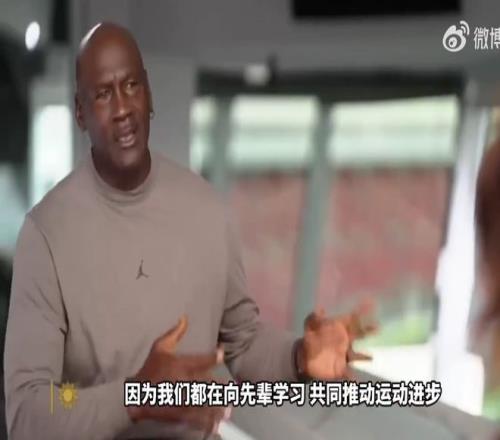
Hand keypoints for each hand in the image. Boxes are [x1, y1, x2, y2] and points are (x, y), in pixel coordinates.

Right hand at [127, 315, 229, 435]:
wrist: (134, 394)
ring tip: (228, 410)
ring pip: (201, 403)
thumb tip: (185, 317)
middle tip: (231, 389)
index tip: (222, 353)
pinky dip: (205, 422)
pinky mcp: (177, 413)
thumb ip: (174, 333)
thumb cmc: (149, 368)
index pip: (198, 359)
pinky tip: (216, 425)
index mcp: (179, 364)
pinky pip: (194, 418)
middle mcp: (181, 381)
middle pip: (203, 383)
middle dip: (217, 387)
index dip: (211, 356)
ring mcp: (180, 398)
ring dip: (215, 407)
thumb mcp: (159, 347)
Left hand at [299, 299, 377, 380]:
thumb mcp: (309, 327)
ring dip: (364, 356)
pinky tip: (355, 380)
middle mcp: (344, 340)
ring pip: (357, 355)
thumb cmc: (310, 340)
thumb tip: (320, 308)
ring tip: (370, 357)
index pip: (352, 319)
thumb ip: (313, 318)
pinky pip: (348, 373)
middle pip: (359, 334)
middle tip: (378, 326)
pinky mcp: (340, 367)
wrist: (305, 359)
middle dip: (368, 330)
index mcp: (338, 329)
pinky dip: (352, 377)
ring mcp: (344, 354)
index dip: (361, 311)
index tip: (371, 303)